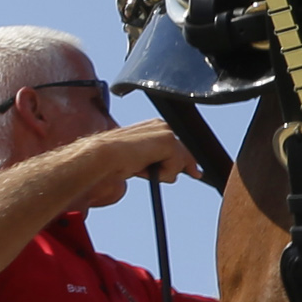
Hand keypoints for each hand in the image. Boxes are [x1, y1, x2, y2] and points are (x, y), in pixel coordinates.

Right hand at [72, 120, 200, 208]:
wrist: (105, 157)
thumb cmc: (117, 160)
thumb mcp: (143, 159)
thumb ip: (157, 160)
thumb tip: (175, 172)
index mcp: (156, 127)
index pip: (180, 145)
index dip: (188, 160)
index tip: (197, 173)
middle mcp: (163, 126)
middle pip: (186, 153)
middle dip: (187, 166)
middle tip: (196, 174)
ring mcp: (166, 132)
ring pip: (180, 162)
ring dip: (164, 173)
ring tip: (142, 169)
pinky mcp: (168, 141)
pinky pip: (175, 167)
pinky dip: (161, 174)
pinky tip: (144, 169)